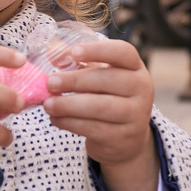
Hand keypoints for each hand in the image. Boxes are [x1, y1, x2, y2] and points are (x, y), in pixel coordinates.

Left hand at [48, 38, 160, 190]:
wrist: (126, 139)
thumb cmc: (108, 98)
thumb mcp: (100, 78)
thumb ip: (80, 64)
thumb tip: (53, 52)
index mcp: (135, 68)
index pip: (123, 52)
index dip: (98, 50)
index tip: (73, 53)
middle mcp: (141, 89)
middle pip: (108, 79)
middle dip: (75, 81)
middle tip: (50, 83)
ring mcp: (135, 114)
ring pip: (99, 107)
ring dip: (68, 105)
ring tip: (48, 104)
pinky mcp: (123, 137)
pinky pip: (93, 128)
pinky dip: (70, 123)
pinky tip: (56, 119)